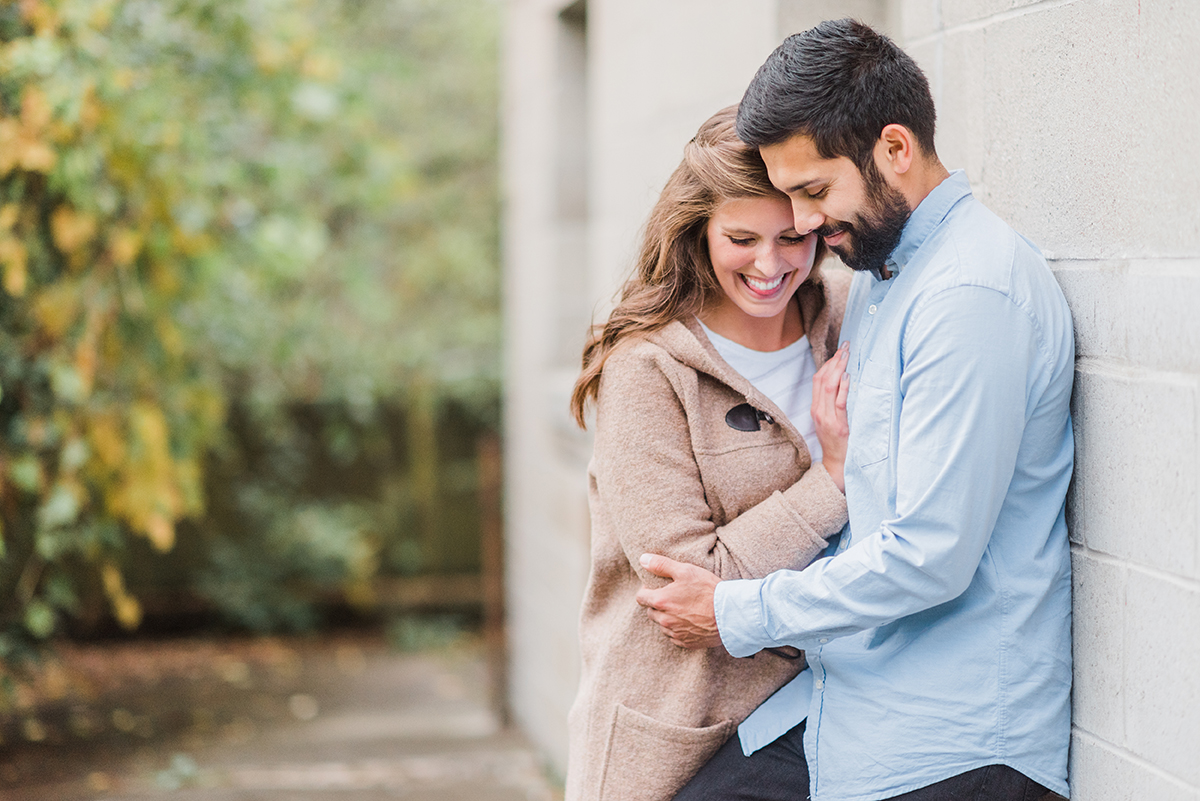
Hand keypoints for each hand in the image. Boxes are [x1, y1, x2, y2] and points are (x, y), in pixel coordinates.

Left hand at [634, 554, 723, 649]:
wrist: (730, 614)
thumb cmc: (708, 590)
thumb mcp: (685, 570)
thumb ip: (661, 564)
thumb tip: (643, 559)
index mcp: (661, 602)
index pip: (640, 598)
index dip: (646, 591)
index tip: (657, 587)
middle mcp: (664, 620)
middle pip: (651, 612)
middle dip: (657, 604)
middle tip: (672, 596)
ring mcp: (675, 633)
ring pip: (662, 625)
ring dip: (667, 618)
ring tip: (684, 608)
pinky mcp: (686, 643)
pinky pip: (675, 636)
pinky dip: (678, 629)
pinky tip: (691, 620)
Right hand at [812, 342, 849, 491]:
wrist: (835, 465)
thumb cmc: (835, 444)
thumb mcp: (829, 422)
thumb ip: (831, 405)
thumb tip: (841, 384)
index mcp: (816, 409)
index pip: (818, 380)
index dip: (827, 363)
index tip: (838, 351)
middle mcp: (819, 411)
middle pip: (822, 380)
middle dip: (834, 361)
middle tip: (845, 347)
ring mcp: (827, 418)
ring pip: (829, 387)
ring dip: (838, 369)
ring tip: (846, 355)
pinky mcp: (838, 425)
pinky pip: (839, 403)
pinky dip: (843, 387)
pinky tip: (847, 376)